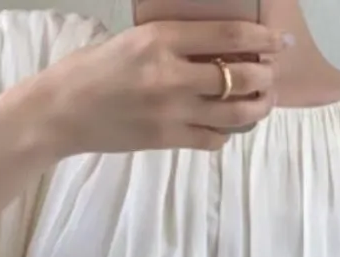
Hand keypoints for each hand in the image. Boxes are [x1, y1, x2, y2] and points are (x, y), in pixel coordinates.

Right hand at [39, 20, 291, 157]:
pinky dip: (227, 133)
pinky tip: (227, 127)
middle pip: (239, 76)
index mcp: (161, 38)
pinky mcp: (166, 139)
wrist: (62, 111)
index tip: (277, 42)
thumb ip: (175, 43)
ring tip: (261, 103)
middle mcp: (170, 74)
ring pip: (234, 114)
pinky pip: (213, 139)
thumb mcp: (134, 40)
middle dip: (264, 77)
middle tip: (270, 76)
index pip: (229, 35)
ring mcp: (170, 111)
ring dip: (256, 109)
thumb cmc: (94, 70)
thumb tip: (219, 48)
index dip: (261, 39)